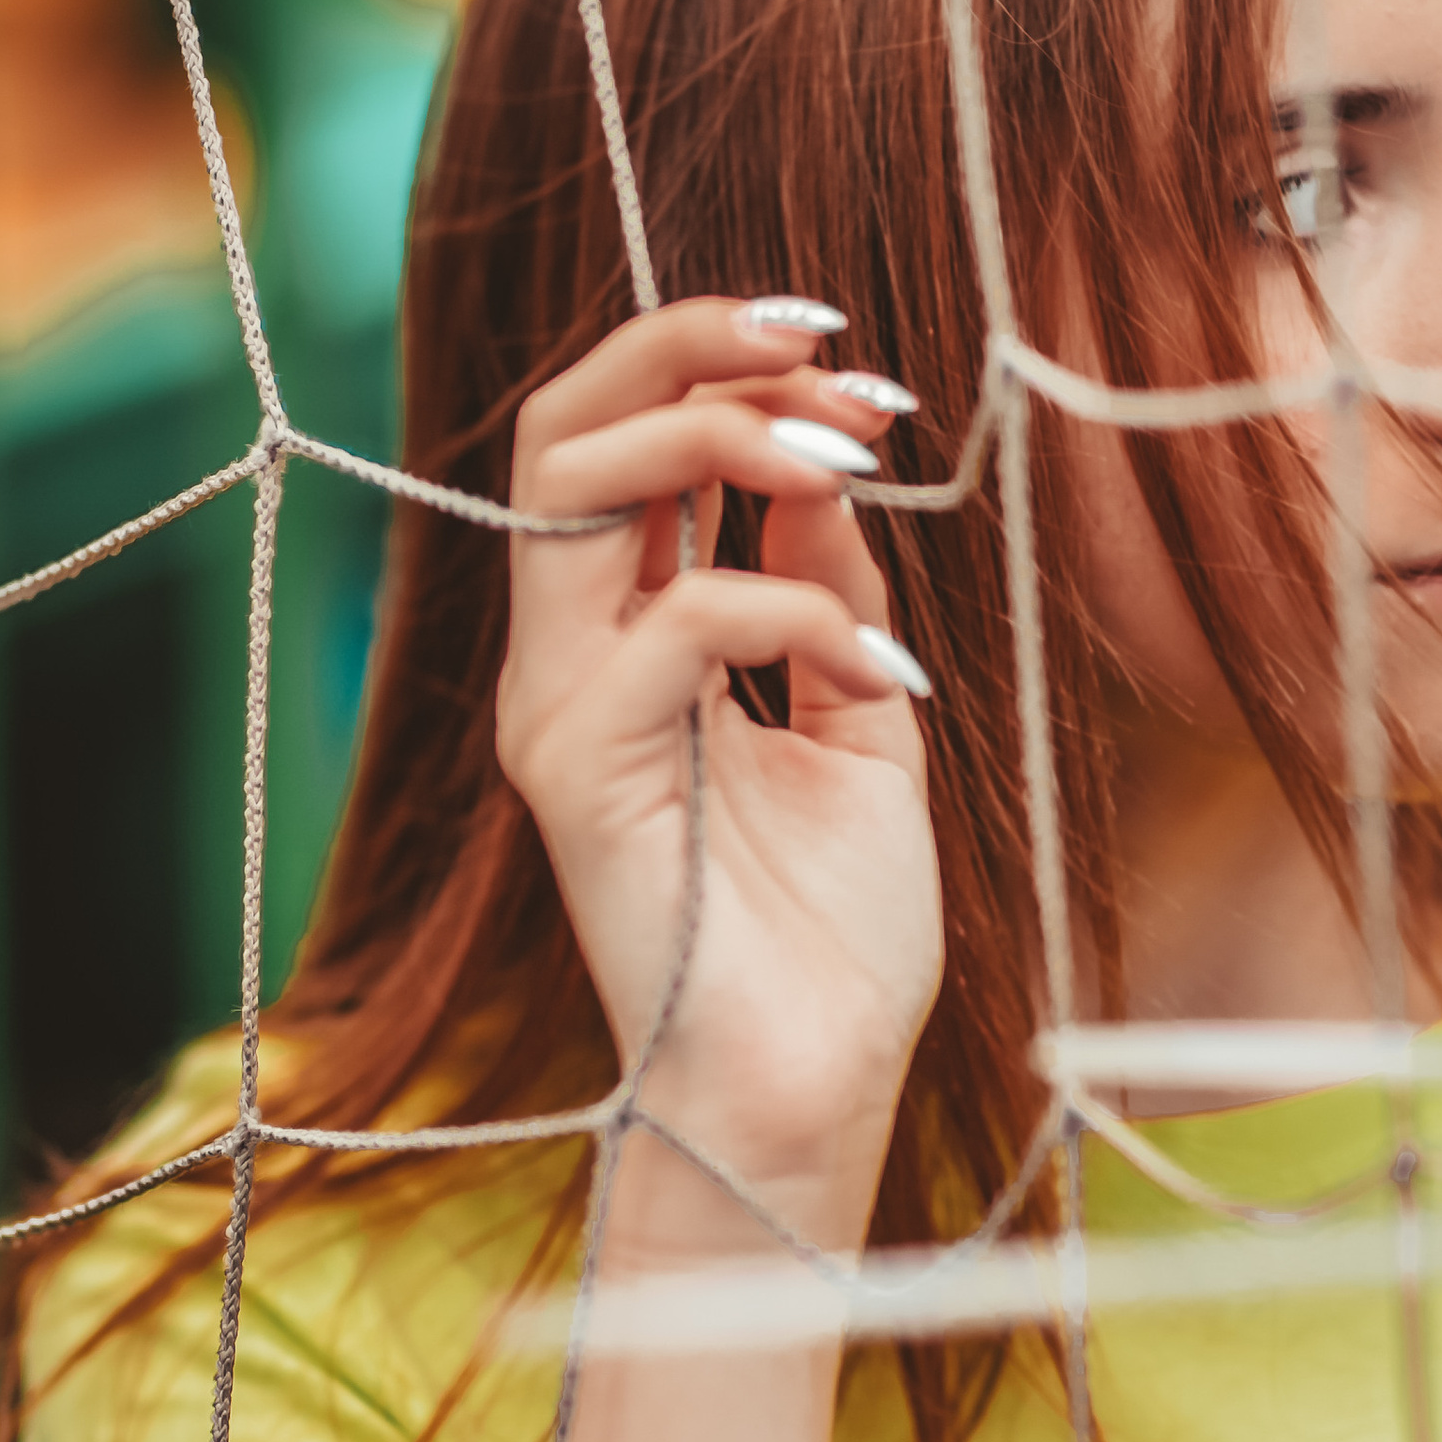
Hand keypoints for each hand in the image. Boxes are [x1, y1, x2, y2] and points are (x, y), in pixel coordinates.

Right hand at [495, 297, 943, 1242]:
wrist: (811, 1092)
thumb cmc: (832, 935)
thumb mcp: (855, 721)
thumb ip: (828, 592)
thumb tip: (827, 466)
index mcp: (622, 639)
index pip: (618, 443)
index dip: (714, 365)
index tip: (845, 359)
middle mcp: (566, 657)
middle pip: (565, 426)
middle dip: (691, 349)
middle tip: (827, 351)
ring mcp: (558, 708)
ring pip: (575, 482)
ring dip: (723, 433)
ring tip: (848, 455)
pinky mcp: (578, 770)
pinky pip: (674, 623)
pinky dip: (794, 606)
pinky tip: (882, 669)